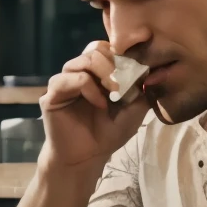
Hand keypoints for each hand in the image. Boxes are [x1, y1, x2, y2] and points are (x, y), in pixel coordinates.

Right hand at [39, 40, 146, 174]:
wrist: (87, 158)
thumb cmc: (108, 133)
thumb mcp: (134, 110)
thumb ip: (142, 90)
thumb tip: (155, 71)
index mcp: (96, 72)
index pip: (107, 48)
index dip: (122, 57)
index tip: (136, 74)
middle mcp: (78, 72)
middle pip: (95, 49)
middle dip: (115, 64)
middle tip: (125, 85)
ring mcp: (64, 81)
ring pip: (83, 60)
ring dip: (104, 73)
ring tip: (115, 93)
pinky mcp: (52, 95)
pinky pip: (71, 79)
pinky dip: (89, 88)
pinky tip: (100, 104)